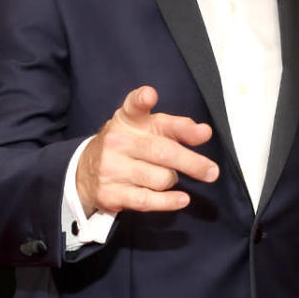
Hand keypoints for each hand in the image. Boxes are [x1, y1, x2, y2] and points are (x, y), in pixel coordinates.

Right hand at [77, 86, 217, 215]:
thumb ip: (178, 128)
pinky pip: (148, 200)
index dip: (142, 100)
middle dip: (192, 163)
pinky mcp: (110, 193)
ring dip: (172, 180)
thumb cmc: (129, 146)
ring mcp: (111, 167)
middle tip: (212, 171)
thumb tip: (204, 132)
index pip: (134, 106)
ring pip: (161, 179)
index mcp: (128, 120)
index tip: (150, 95)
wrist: (87, 171)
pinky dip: (168, 202)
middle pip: (163, 152)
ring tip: (166, 177)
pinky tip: (182, 199)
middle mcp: (117, 140)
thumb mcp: (149, 129)